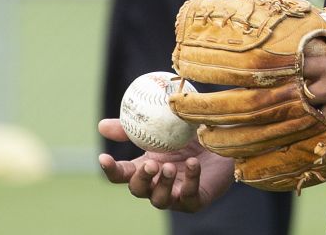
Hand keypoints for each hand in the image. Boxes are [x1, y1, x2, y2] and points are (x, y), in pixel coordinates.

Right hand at [97, 119, 233, 210]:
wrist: (224, 139)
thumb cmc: (191, 134)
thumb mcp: (164, 125)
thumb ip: (136, 125)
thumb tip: (101, 126)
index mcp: (145, 166)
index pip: (121, 174)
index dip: (111, 169)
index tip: (104, 157)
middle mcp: (157, 183)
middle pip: (138, 189)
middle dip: (141, 179)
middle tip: (150, 164)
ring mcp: (176, 194)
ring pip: (159, 200)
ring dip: (162, 185)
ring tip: (170, 167)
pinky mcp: (195, 201)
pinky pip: (189, 197)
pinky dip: (190, 181)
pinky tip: (193, 164)